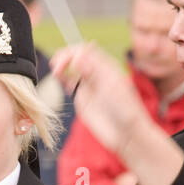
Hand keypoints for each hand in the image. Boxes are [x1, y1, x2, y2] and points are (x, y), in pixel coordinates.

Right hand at [51, 43, 168, 161]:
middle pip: (77, 56)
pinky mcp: (82, 98)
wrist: (126, 134)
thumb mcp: (112, 88)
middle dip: (65, 57)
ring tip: (56, 70)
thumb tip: (78, 56)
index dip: (75, 52)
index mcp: (107, 66)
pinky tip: (58, 77)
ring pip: (72, 68)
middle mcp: (97, 73)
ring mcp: (88, 85)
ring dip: (62, 65)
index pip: (87, 50)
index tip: (69, 62)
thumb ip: (95, 72)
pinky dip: (62, 78)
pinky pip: (70, 83)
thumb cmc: (127, 111)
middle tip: (57, 65)